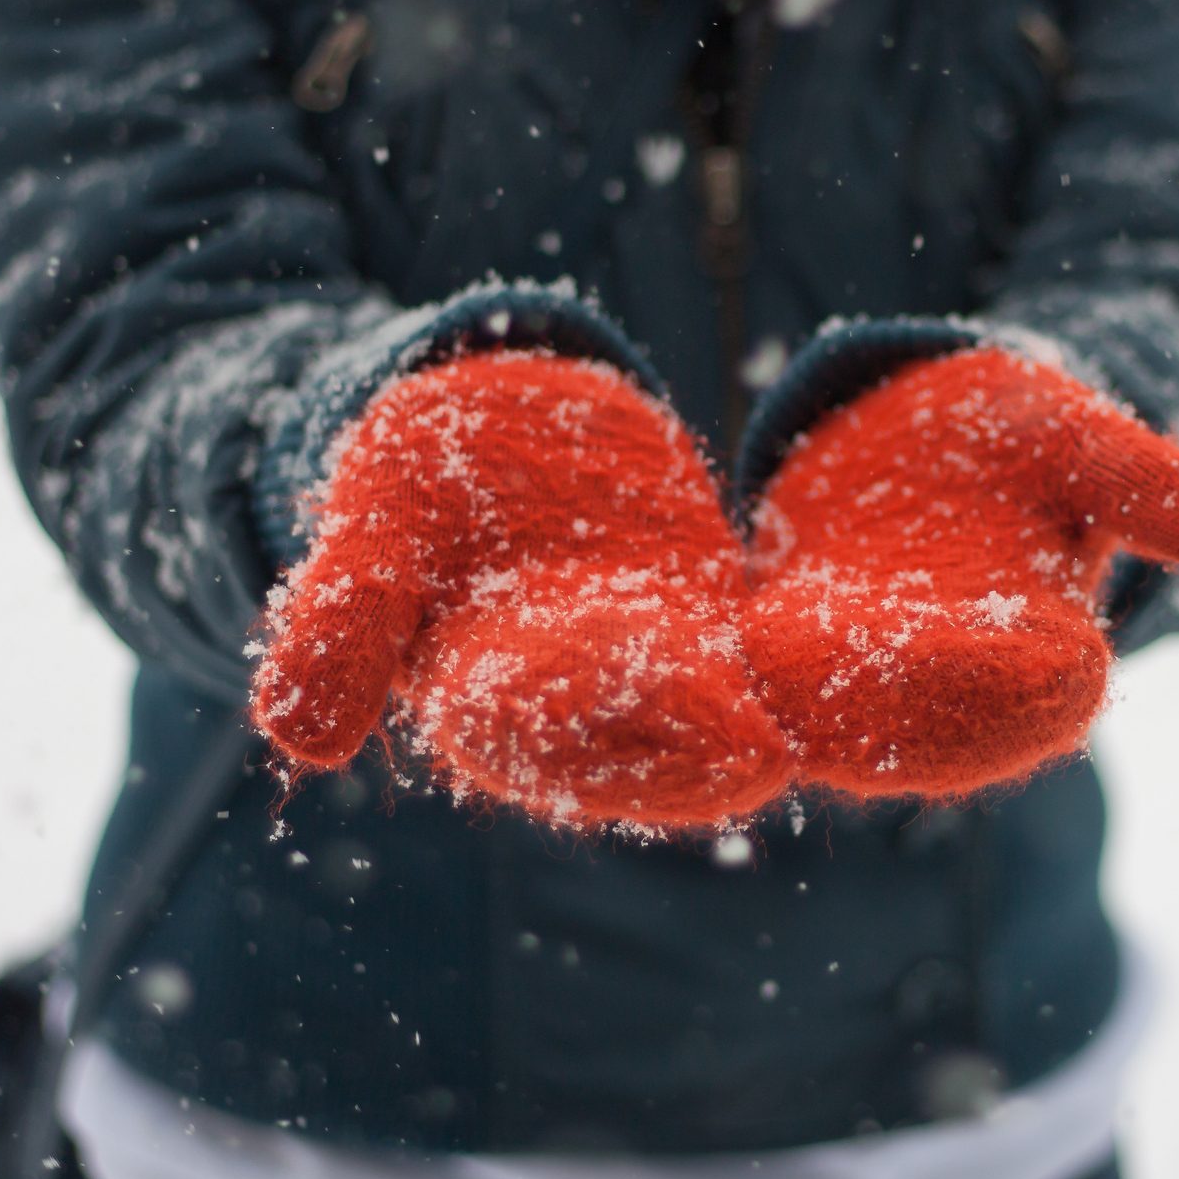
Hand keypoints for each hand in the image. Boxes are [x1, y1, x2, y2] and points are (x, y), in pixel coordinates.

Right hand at [250, 350, 787, 828]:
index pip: (540, 732)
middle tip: (770, 752)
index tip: (670, 727)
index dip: (604, 728)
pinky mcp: (716, 625)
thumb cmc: (414, 478)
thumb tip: (291, 739)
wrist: (493, 427)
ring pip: (721, 706)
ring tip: (827, 720)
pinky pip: (770, 650)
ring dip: (771, 716)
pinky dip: (816, 655)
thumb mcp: (373, 525)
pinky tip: (887, 647)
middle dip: (704, 746)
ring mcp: (658, 668)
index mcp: (486, 699)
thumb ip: (342, 622)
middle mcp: (583, 707)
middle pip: (646, 738)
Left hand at [741, 346, 1178, 797]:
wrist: (924, 437)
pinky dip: (734, 671)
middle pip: (923, 719)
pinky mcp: (786, 654)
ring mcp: (865, 684)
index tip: (992, 668)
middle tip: (839, 688)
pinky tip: (695, 655)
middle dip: (881, 708)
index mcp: (1048, 660)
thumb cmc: (1027, 443)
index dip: (1014, 685)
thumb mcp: (1087, 446)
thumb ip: (1156, 491)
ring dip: (794, 703)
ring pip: (833, 711)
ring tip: (758, 676)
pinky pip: (759, 675)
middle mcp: (954, 693)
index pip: (1040, 694)